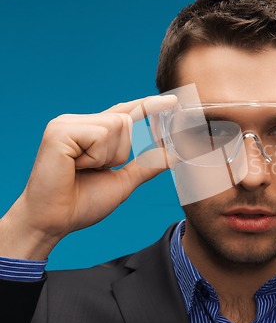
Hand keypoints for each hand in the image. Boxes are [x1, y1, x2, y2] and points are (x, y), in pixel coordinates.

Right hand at [0, 95, 175, 259]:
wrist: (54, 222)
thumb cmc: (82, 203)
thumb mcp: (124, 181)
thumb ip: (147, 164)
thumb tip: (175, 155)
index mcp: (91, 131)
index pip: (125, 112)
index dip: (148, 106)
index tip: (172, 101)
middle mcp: (78, 122)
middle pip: (126, 120)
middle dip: (121, 152)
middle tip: (94, 170)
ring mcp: (67, 123)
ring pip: (117, 125)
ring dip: (108, 156)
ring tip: (84, 169)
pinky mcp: (60, 130)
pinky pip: (101, 135)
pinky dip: (96, 157)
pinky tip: (75, 166)